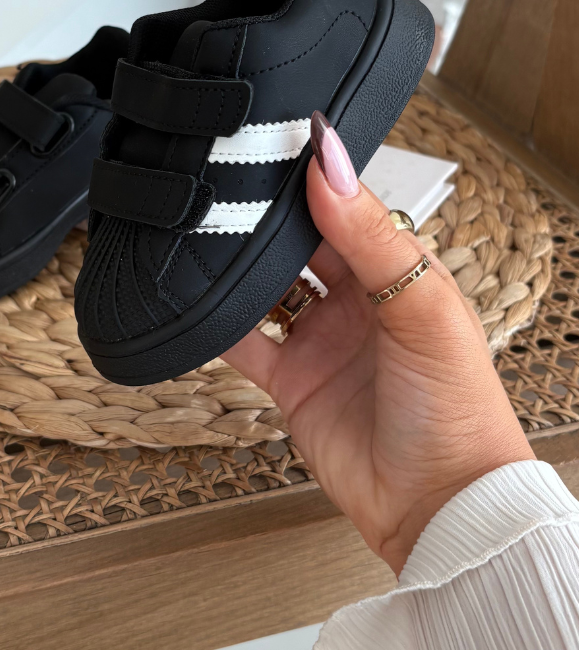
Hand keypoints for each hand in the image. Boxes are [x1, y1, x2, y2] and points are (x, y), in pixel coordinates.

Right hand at [223, 112, 533, 576]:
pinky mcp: (292, 382)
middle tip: (222, 181)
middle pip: (299, 243)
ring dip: (237, 264)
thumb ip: (370, 234)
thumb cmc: (457, 409)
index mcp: (398, 270)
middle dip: (265, 217)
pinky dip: (214, 322)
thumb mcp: (420, 306)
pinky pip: (243, 341)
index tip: (270, 142)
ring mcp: (322, 340)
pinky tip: (192, 297)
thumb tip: (329, 162)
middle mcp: (357, 300)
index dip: (310, 179)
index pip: (345, 207)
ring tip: (201, 229)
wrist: (439, 507)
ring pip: (266, 286)